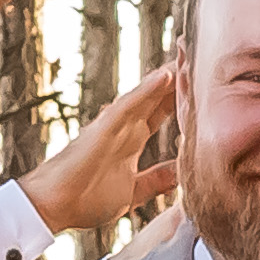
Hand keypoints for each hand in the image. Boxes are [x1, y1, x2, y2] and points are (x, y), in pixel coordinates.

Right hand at [17, 61, 183, 232]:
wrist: (54, 208)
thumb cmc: (85, 200)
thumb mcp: (133, 191)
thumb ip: (156, 180)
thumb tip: (182, 173)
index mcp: (132, 139)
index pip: (163, 111)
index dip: (183, 96)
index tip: (206, 80)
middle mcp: (125, 127)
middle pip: (158, 96)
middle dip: (179, 76)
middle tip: (199, 50)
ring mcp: (113, 125)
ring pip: (146, 94)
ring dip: (167, 74)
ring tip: (187, 52)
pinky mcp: (102, 130)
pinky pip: (128, 106)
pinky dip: (146, 91)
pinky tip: (165, 75)